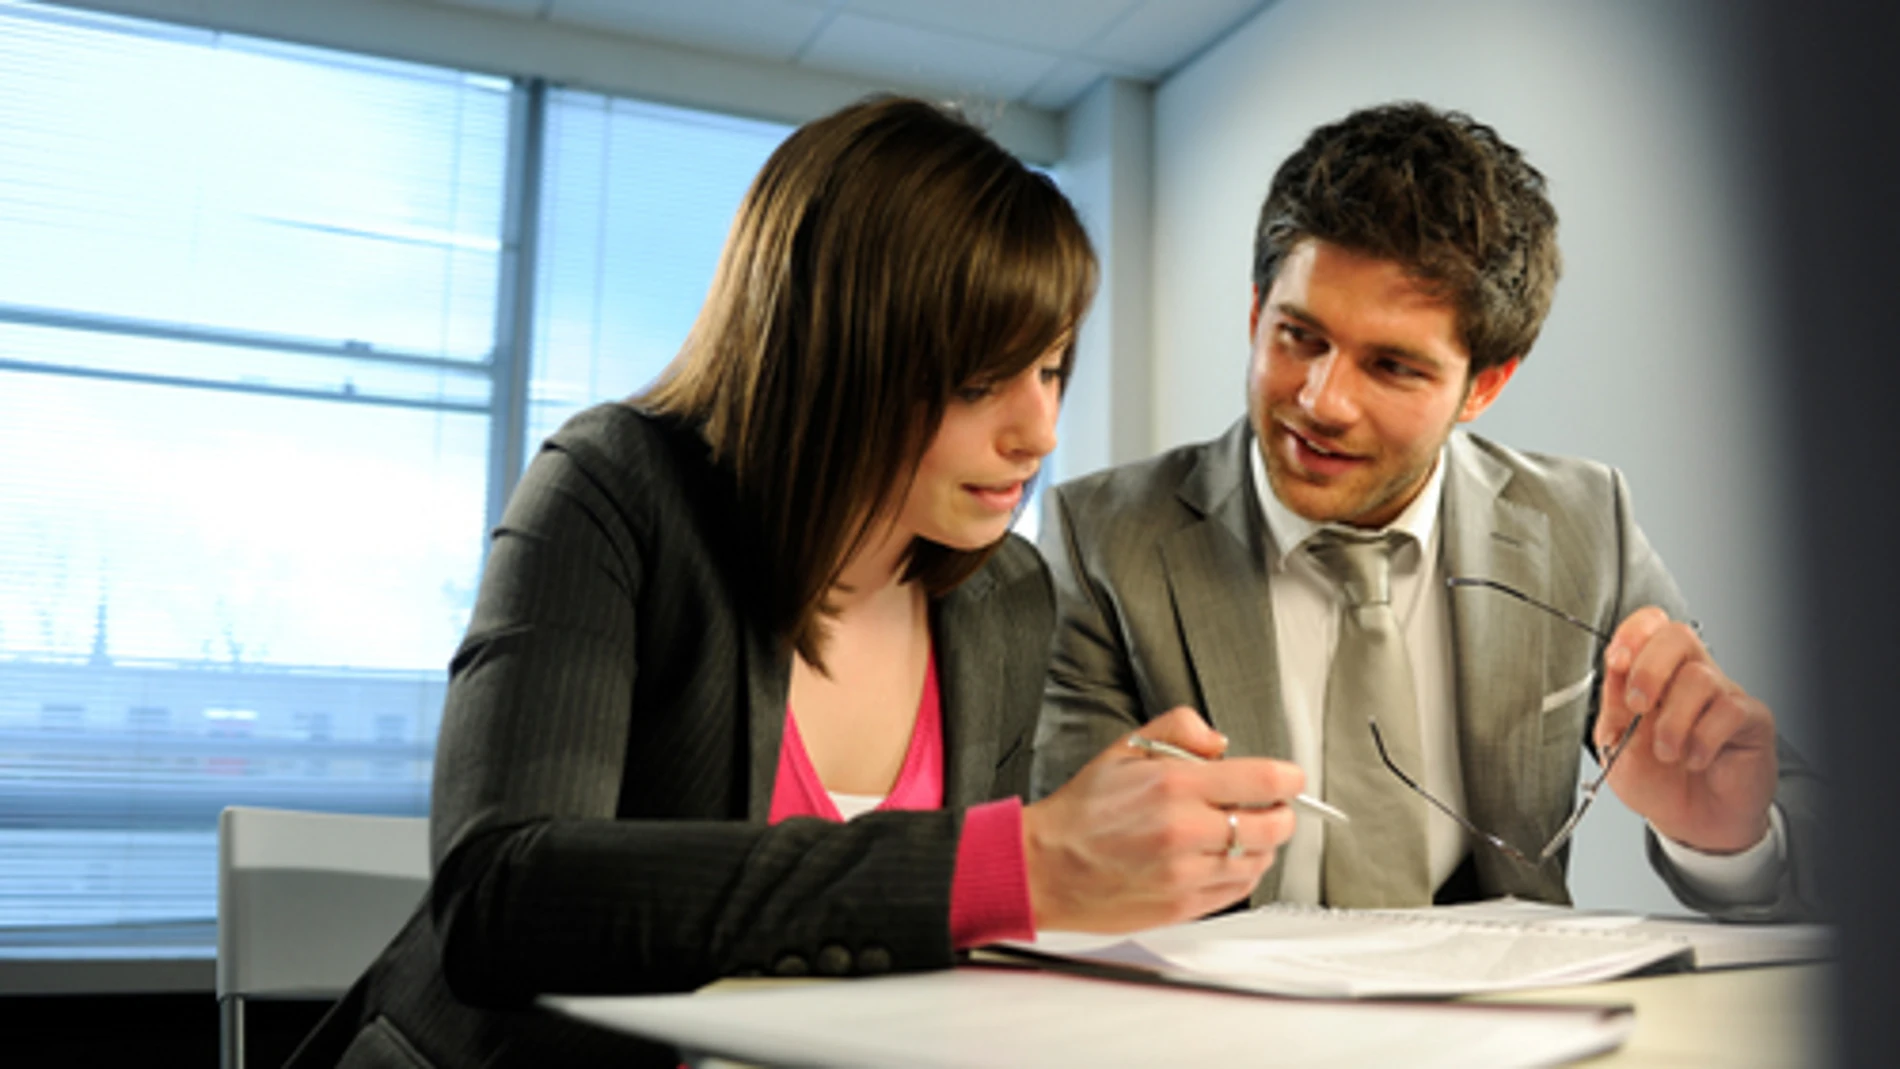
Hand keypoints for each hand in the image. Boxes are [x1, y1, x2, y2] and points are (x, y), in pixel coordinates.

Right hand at [1020, 706, 1304, 932]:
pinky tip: (1222, 858)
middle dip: (1279, 812)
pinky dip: (1242, 873)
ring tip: (1237, 832)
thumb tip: (1220, 742)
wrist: (1045, 866)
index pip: (1265, 781)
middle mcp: (1185, 832)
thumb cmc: (1081, 812)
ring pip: (1260, 861)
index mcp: (1174, 787)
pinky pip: (1238, 890)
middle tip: (1267, 806)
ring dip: (1260, 844)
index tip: (1289, 778)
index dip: (1289, 778)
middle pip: (1275, 826)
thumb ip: (1179, 729)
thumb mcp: (1124, 748)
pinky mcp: (1183, 906)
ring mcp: (1186, 875)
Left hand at [1598, 606, 1777, 852]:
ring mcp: (1723, 695)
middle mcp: (1690, 678)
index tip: (1616, 661)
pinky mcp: (1750, 719)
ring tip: (1667, 753)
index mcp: (1654, 676)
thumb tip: (1614, 669)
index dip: (1633, 633)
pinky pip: (1728, 710)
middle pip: (1678, 635)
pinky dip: (1703, 739)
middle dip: (1649, 669)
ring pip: (1700, 677)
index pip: (1651, 625)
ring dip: (1673, 721)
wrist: (1694, 823)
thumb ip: (1614, 709)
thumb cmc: (1657, 781)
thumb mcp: (1618, 747)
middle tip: (1639, 706)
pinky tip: (1695, 759)